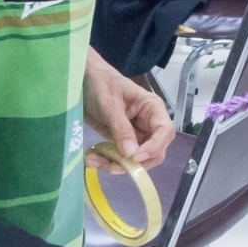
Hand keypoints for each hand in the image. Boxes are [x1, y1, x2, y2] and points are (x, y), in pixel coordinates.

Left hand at [83, 49, 172, 168]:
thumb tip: (131, 154)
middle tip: (112, 165)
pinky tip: (91, 158)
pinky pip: (120, 158)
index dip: (154, 147)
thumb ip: (121, 128)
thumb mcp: (110, 104)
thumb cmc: (101, 84)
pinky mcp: (120, 142)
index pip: (164, 131)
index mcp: (152, 109)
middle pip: (154, 152)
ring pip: (136, 160)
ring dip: (117, 165)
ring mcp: (134, 135)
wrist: (83, 81)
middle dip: (135, 163)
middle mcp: (148, 124)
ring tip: (94, 160)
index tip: (135, 157)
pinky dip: (106, 161)